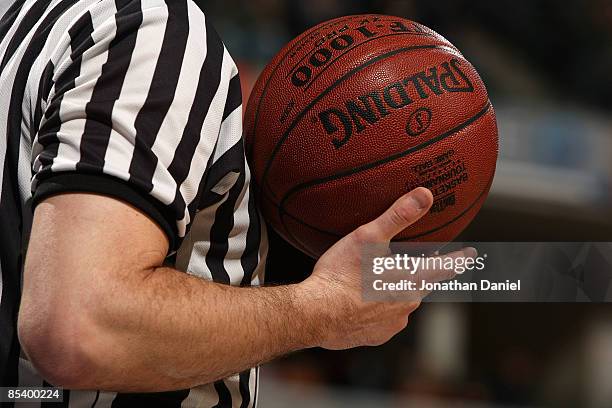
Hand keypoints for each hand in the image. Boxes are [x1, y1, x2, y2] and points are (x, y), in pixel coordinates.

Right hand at [299, 187, 472, 349]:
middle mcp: (407, 304)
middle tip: (410, 262)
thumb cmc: (341, 274)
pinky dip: (377, 310)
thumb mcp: (368, 237)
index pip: (445, 267)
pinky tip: (361, 303)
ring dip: (395, 292)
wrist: (315, 314)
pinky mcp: (376, 337)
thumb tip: (425, 194)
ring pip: (401, 303)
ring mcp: (392, 323)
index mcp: (411, 279)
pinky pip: (383, 320)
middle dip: (418, 274)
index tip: (471, 254)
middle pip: (421, 285)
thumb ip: (398, 216)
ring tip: (376, 282)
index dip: (458, 259)